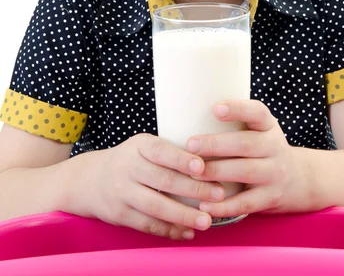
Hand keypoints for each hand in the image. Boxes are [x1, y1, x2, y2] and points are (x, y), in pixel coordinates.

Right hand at [67, 134, 224, 239]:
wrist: (90, 180)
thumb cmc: (130, 160)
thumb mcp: (143, 147)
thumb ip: (169, 153)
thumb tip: (210, 163)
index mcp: (139, 145)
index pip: (161, 151)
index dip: (182, 159)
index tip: (202, 167)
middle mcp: (128, 167)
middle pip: (163, 180)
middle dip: (194, 189)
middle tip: (218, 195)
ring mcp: (122, 192)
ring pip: (156, 206)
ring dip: (184, 215)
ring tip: (206, 220)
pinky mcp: (119, 214)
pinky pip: (147, 224)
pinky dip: (169, 230)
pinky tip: (187, 232)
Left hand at [185, 100, 311, 218]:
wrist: (299, 179)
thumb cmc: (263, 148)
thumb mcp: (258, 130)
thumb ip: (235, 122)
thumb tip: (189, 110)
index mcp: (268, 126)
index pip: (257, 112)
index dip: (237, 109)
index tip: (215, 109)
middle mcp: (275, 147)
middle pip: (246, 143)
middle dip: (216, 144)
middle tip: (190, 145)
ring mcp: (275, 174)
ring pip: (245, 172)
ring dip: (216, 172)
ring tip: (192, 173)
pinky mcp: (270, 198)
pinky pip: (246, 203)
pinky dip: (224, 206)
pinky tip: (204, 206)